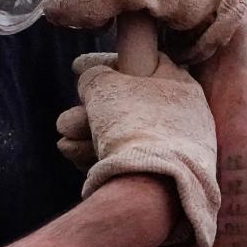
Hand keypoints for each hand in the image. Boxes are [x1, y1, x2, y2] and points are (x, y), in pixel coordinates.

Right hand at [60, 51, 220, 246]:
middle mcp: (182, 114)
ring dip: (87, 135)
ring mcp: (176, 147)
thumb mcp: (104, 87)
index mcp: (179, 84)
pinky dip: (101, 156)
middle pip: (125, 103)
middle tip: (64, 122)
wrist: (155, 185)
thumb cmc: (132, 125)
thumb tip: (90, 77)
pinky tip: (77, 158)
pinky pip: (129, 157)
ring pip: (122, 133)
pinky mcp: (167, 175)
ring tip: (65, 144)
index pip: (142, 60)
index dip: (107, 63)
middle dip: (87, 112)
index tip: (78, 68)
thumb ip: (94, 76)